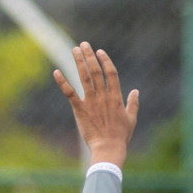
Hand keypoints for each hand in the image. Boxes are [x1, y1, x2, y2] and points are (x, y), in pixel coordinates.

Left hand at [54, 42, 139, 166]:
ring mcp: (91, 102)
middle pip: (96, 71)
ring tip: (75, 50)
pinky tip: (56, 72)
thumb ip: (133, 104)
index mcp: (116, 97)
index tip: (99, 51)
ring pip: (84, 77)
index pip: (111, 73)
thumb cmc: (121, 136)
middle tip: (84, 44)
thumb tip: (136, 91)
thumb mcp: (131, 119)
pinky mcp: (79, 109)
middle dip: (89, 56)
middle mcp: (103, 96)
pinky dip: (62, 82)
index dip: (105, 60)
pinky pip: (69, 93)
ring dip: (79, 62)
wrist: (108, 148)